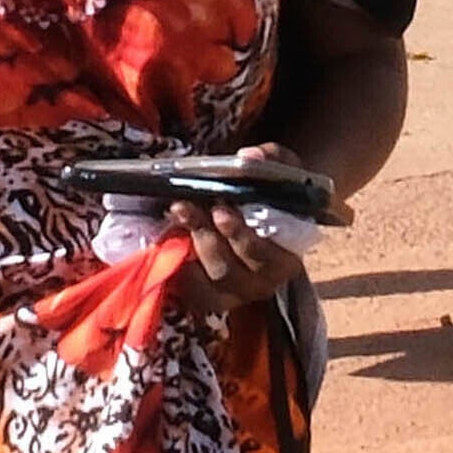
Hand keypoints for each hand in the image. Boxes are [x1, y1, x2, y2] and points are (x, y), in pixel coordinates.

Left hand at [161, 148, 346, 322]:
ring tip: (179, 211)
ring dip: (190, 244)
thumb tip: (248, 157)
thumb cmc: (274, 192)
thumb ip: (271, 161)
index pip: (265, 257)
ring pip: (207, 280)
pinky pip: (191, 290)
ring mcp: (234, 292)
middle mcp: (261, 282)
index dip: (241, 236)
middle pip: (230, 270)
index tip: (221, 209)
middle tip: (188, 207)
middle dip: (207, 237)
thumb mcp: (280, 171)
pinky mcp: (210, 294)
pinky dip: (177, 267)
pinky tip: (167, 239)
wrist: (260, 208)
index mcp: (285, 258)